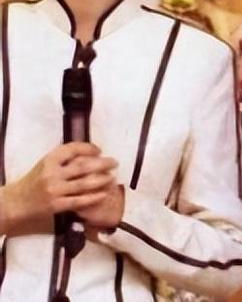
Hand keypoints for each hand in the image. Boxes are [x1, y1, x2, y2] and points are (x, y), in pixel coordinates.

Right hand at [0, 143, 116, 230]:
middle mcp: (52, 174)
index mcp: (48, 160)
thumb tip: (91, 153)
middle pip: (83, 166)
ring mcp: (54, 190)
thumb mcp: (45, 165)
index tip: (99, 150)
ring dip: (102, 180)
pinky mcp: (57, 205)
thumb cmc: (34, 181)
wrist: (16, 203)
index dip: (88, 148)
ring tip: (112, 177)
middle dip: (102, 163)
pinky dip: (94, 196)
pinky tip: (104, 193)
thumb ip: (63, 159)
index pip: (72, 149)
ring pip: (84, 184)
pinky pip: (80, 201)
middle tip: (114, 162)